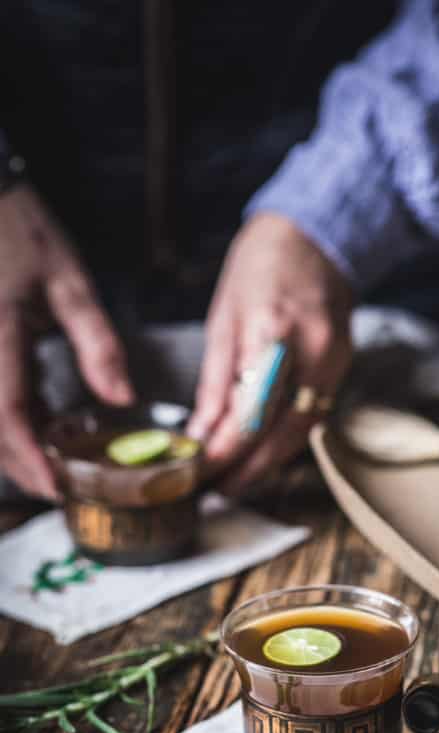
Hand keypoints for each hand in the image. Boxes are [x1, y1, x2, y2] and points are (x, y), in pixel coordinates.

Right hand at [0, 185, 133, 497]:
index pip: (9, 415)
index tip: (56, 489)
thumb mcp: (71, 285)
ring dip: (13, 442)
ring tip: (56, 455)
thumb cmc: (24, 233)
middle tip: (61, 485)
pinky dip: (9, 416)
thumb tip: (123, 401)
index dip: (30, 460)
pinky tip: (40, 417)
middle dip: (21, 464)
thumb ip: (98, 345)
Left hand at [189, 212, 352, 492]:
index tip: (199, 473)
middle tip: (215, 492)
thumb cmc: (260, 269)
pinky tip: (261, 453)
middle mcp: (312, 352)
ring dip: (267, 463)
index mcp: (273, 331)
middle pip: (281, 434)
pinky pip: (311, 417)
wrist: (316, 238)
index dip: (225, 452)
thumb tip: (200, 435)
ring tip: (234, 481)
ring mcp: (335, 362)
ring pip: (299, 433)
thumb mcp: (222, 320)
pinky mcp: (343, 369)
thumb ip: (215, 383)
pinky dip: (283, 440)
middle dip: (247, 470)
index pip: (250, 413)